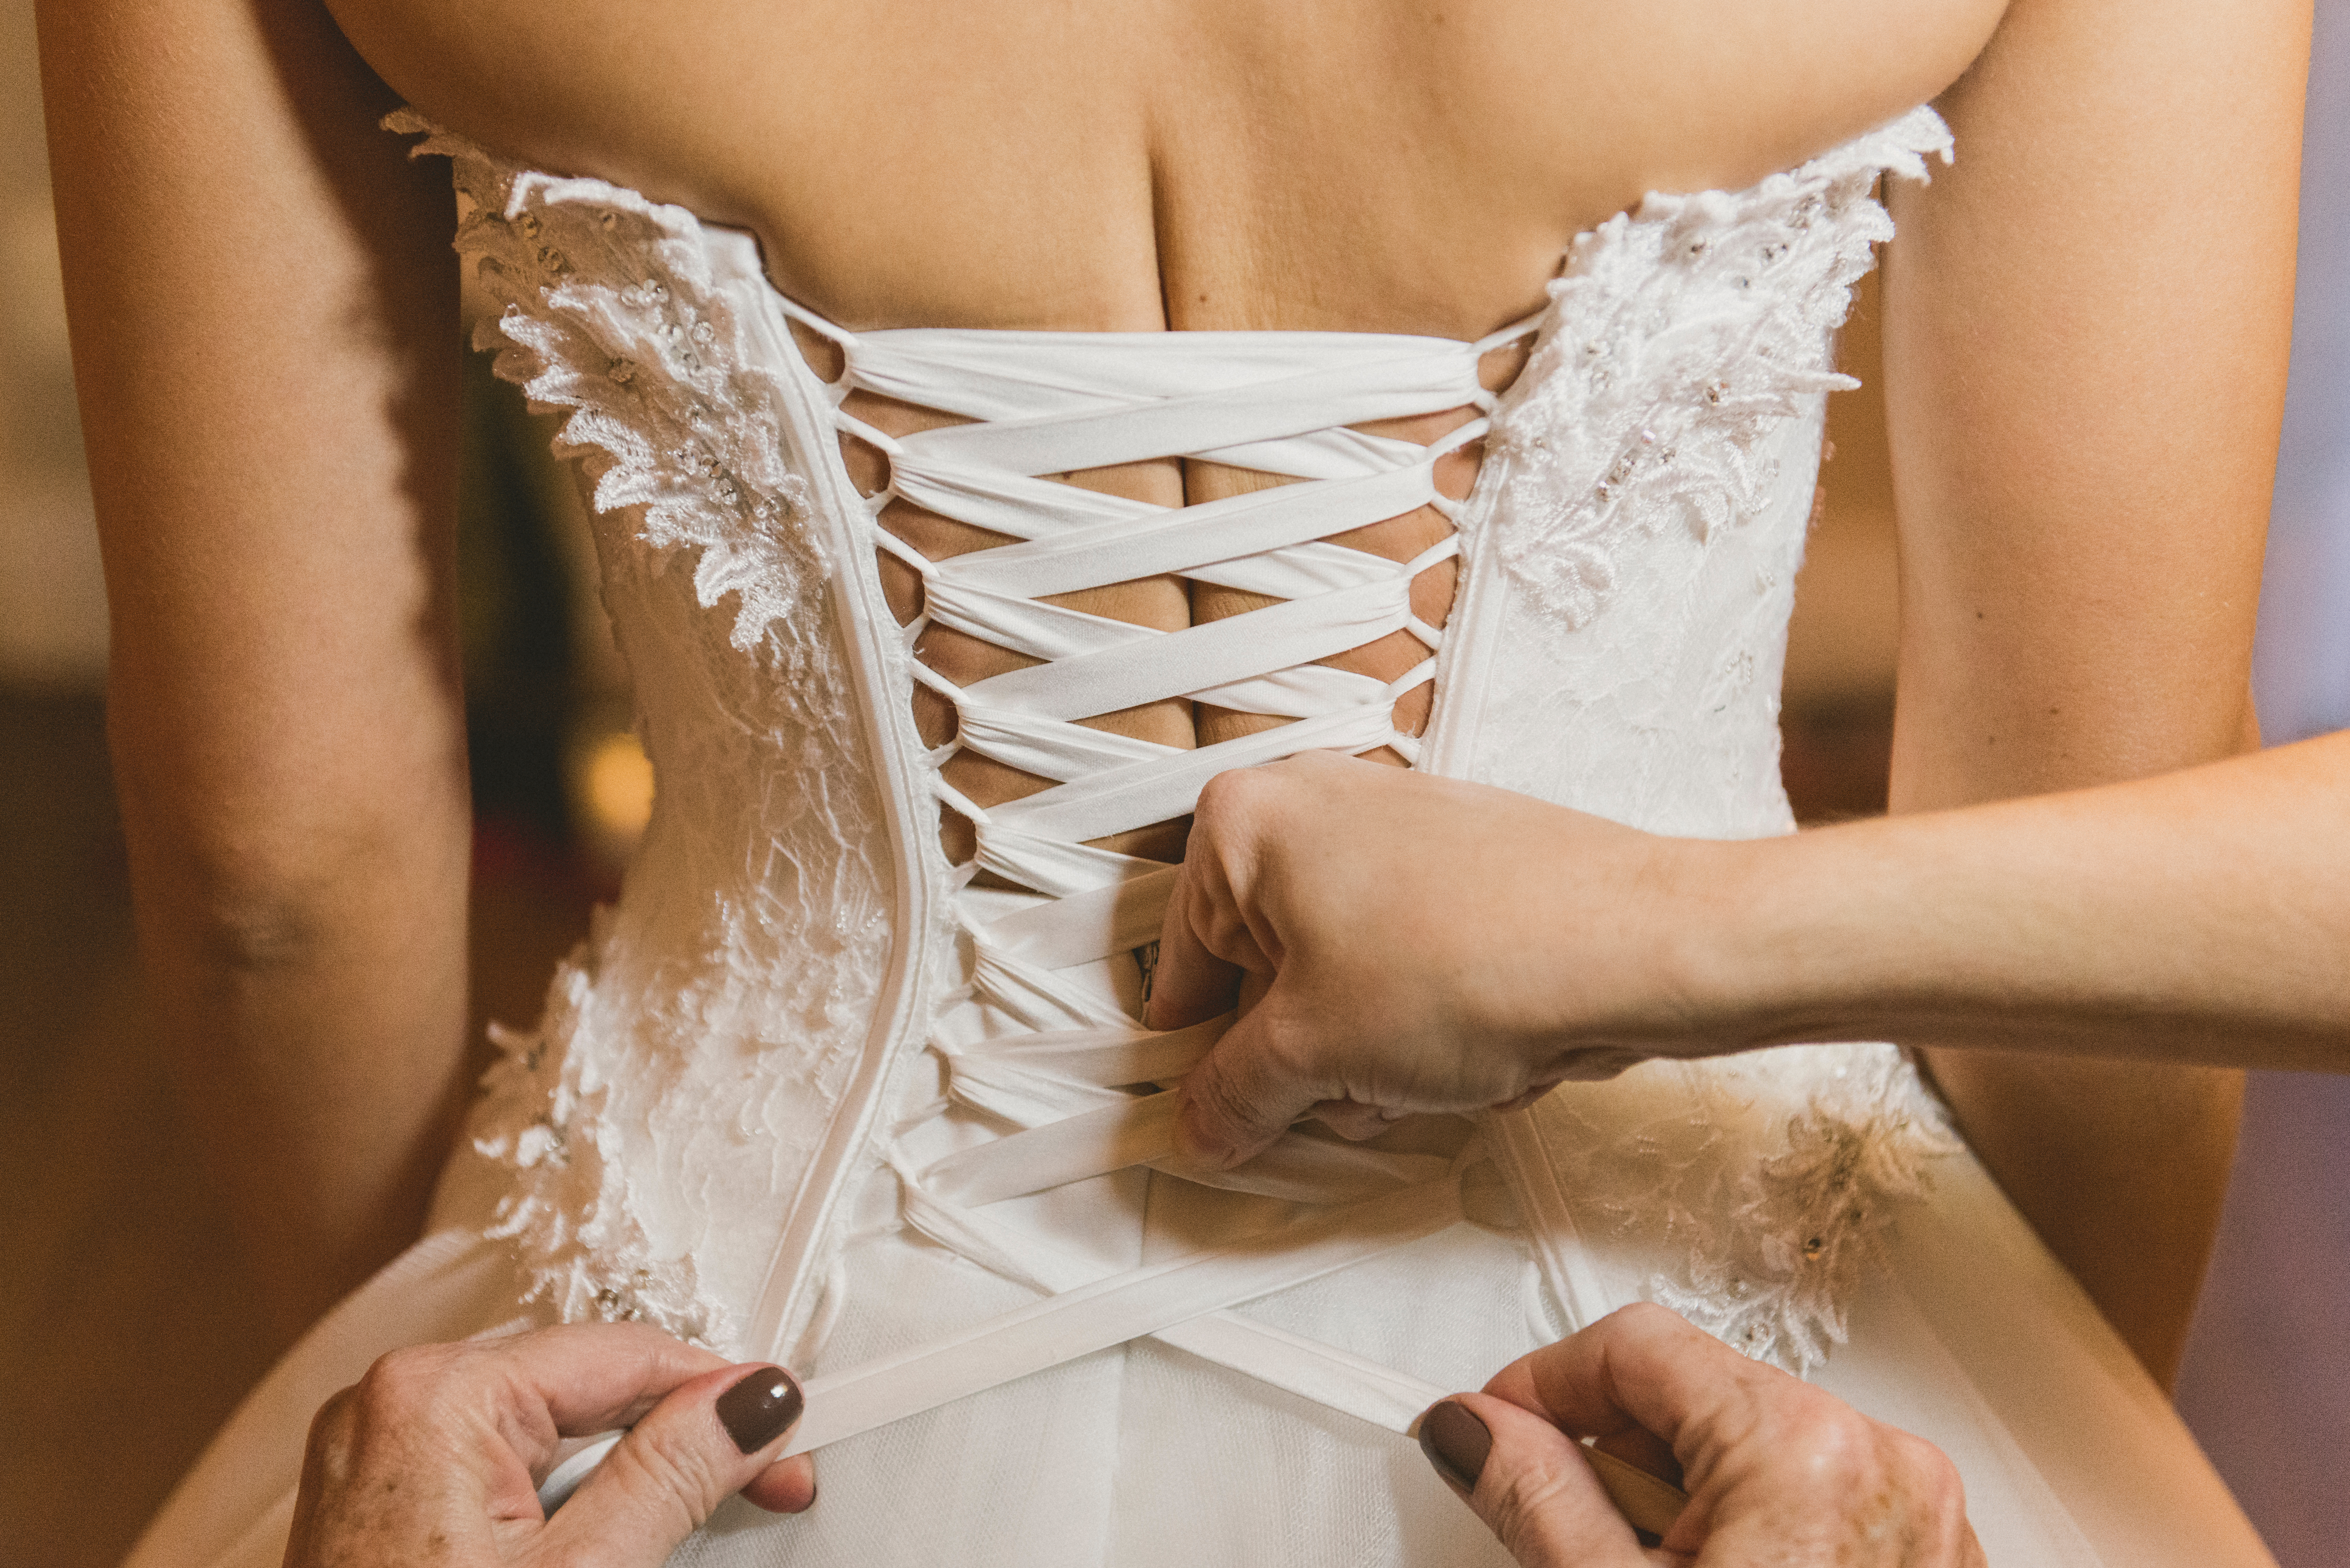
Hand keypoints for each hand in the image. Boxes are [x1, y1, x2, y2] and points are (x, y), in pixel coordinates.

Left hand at [286, 1322, 814, 1565]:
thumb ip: (671, 1475)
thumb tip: (747, 1403)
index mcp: (438, 1394)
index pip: (626, 1355)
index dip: (723, 1396)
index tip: (786, 1430)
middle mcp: (395, 1401)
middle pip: (586, 1385)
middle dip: (674, 1435)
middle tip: (754, 1482)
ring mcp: (378, 1448)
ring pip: (547, 1426)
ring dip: (619, 1473)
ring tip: (660, 1535)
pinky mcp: (381, 1496)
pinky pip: (497, 1462)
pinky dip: (557, 1499)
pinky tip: (590, 1543)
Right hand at [1151, 751, 1731, 1165]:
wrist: (1638, 948)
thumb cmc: (1477, 958)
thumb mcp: (1313, 1053)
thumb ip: (1234, 1096)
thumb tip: (1205, 1122)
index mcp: (1245, 822)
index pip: (1180, 968)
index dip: (1205, 1055)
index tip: (1222, 1108)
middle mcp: (1316, 809)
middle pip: (1264, 981)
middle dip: (1308, 1057)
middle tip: (1350, 1087)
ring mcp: (1394, 839)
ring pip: (1341, 990)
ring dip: (1375, 1055)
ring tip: (1427, 1065)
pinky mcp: (1460, 878)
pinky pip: (1406, 976)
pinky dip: (1430, 1027)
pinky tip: (1476, 1048)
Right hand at [1421, 1303, 1983, 1565]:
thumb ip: (1536, 1497)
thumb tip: (1475, 1428)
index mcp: (1805, 1450)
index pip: (1636, 1347)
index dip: (1542, 1383)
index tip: (1492, 1428)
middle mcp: (1884, 1464)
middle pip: (1699, 1396)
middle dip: (1618, 1458)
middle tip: (1570, 1535)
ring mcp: (1923, 1517)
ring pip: (1754, 1452)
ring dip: (1683, 1503)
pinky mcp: (1932, 1562)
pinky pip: (1814, 1503)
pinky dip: (1751, 1536)